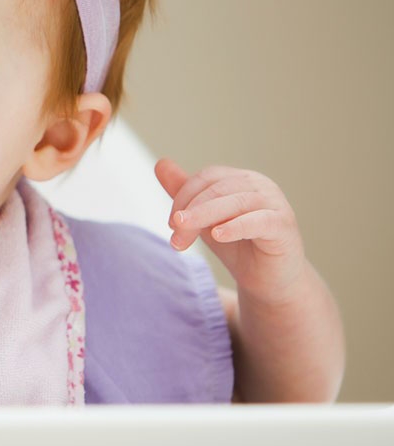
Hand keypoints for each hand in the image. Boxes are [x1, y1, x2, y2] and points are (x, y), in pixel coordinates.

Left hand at [155, 157, 308, 305]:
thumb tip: (160, 163)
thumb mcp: (204, 220)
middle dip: (191, 212)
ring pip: (235, 203)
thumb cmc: (236, 247)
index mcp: (239, 179)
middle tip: (175, 234)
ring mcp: (275, 203)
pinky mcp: (284, 225)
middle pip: (217, 189)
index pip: (206, 178)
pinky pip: (259, 221)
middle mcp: (259, 185)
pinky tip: (218, 235)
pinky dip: (236, 226)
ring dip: (205, 218)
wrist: (268, 281)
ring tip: (184, 235)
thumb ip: (184, 193)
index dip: (183, 197)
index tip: (171, 224)